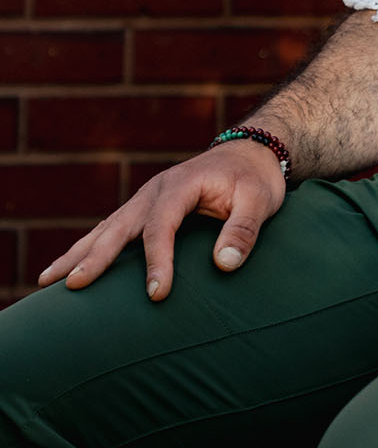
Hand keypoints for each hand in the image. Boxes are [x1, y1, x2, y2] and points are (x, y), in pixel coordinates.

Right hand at [36, 138, 286, 300]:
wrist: (250, 153)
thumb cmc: (255, 179)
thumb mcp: (261, 200)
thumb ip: (244, 230)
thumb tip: (225, 265)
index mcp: (181, 185)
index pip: (162, 226)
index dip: (157, 260)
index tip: (156, 293)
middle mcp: (155, 191)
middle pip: (119, 226)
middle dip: (95, 257)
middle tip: (73, 285)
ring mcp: (145, 200)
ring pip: (105, 228)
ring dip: (77, 254)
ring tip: (47, 282)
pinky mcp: (143, 210)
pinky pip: (110, 230)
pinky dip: (87, 248)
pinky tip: (69, 269)